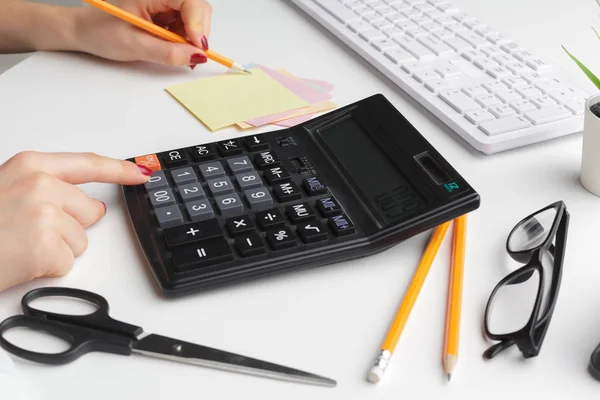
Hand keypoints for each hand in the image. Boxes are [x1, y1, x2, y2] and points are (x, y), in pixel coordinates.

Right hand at [0, 152, 151, 291]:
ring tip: (21, 244)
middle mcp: (42, 185)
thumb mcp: (8, 189)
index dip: (119, 169)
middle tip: (29, 230)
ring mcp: (45, 214)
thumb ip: (50, 189)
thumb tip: (92, 206)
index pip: (89, 164)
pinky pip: (69, 261)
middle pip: (90, 211)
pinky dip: (49, 267)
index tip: (142, 172)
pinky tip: (22, 259)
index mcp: (31, 165)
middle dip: (70, 226)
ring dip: (58, 248)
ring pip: (82, 239)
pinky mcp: (46, 245)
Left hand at [73, 0, 212, 66]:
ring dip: (192, 38)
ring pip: (194, 18)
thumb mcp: (135, 46)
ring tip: (176, 52)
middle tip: (192, 54)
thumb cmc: (101, 33)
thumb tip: (197, 56)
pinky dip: (185, 40)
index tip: (198, 47)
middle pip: (197, 7)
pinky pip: (185, 25)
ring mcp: (163, 4)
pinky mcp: (164, 13)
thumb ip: (168, 52)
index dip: (197, 24)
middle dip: (198, 32)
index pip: (188, 1)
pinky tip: (172, 47)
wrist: (83, 31)